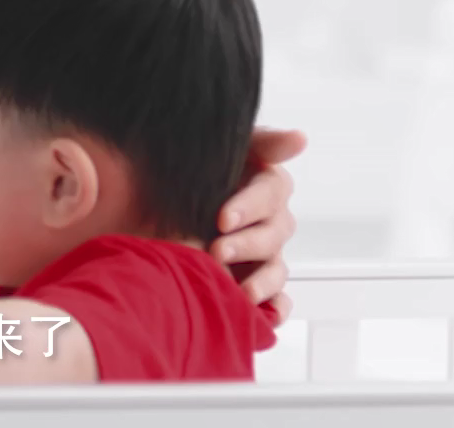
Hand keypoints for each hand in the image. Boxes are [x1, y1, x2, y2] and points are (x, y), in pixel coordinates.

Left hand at [213, 127, 306, 323]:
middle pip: (274, 233)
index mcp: (265, 183)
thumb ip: (261, 142)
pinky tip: (266, 314)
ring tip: (239, 291)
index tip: (221, 218)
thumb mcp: (221, 150)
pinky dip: (275, 308)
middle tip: (215, 250)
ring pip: (277, 269)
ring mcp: (265, 253)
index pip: (272, 191)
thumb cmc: (194, 167)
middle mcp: (270, 219)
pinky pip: (277, 300)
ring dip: (262, 281)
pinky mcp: (256, 280)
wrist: (153, 199)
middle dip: (246, 244)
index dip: (249, 206)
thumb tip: (300, 138)